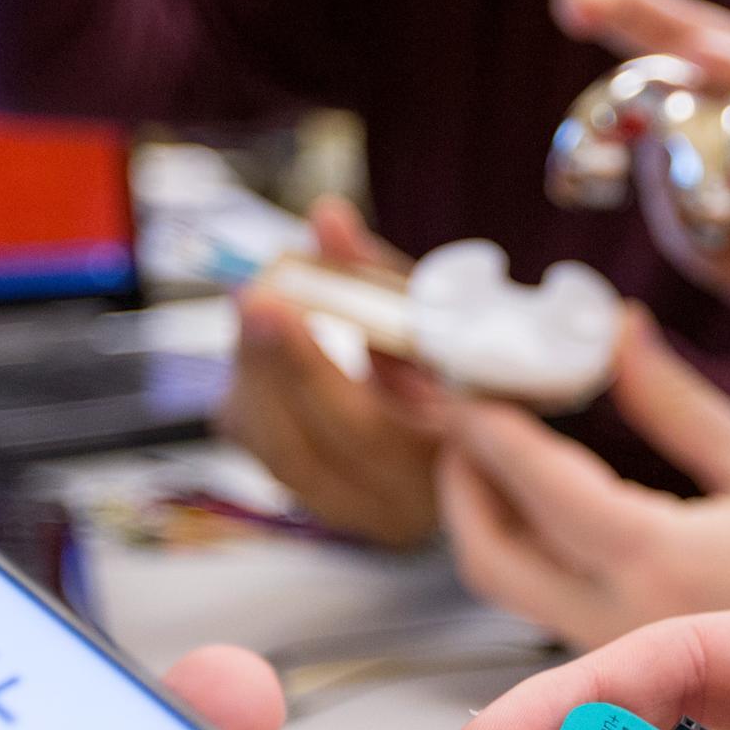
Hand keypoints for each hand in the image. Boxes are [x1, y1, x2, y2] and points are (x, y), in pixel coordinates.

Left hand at [217, 197, 447, 548]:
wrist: (476, 434)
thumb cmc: (466, 370)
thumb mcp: (439, 324)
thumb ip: (380, 276)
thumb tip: (326, 218)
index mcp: (443, 468)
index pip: (362, 429)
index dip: (307, 368)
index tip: (272, 302)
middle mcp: (391, 508)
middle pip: (301, 450)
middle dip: (267, 365)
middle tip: (252, 295)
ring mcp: (349, 512)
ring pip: (272, 452)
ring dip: (254, 374)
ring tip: (257, 305)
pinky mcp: (313, 498)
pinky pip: (264, 450)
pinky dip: (254, 390)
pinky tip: (260, 343)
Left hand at [436, 313, 729, 650]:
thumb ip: (675, 403)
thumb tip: (616, 334)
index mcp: (659, 562)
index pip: (534, 483)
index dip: (484, 424)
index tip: (462, 376)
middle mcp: (626, 622)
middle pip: (491, 558)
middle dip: (465, 484)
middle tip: (465, 419)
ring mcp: (633, 655)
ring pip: (516, 592)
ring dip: (496, 522)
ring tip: (503, 456)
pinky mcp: (650, 668)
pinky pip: (560, 612)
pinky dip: (541, 555)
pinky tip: (562, 509)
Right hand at [552, 0, 729, 378]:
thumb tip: (704, 48)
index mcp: (727, 66)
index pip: (656, 26)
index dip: (611, 4)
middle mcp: (692, 119)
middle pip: (641, 93)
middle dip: (703, 110)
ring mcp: (683, 184)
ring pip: (684, 156)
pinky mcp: (693, 240)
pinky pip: (703, 213)